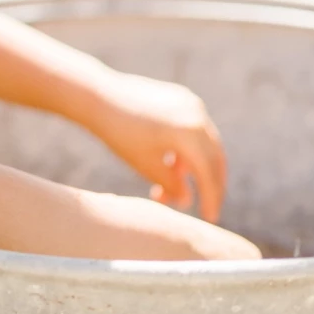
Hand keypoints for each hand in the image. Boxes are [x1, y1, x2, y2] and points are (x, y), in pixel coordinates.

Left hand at [88, 70, 226, 222]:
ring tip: (175, 183)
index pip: (208, 173)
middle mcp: (197, 114)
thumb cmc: (120, 134)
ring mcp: (190, 102)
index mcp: (190, 132)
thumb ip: (172, 185)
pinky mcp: (181, 96)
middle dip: (211, 184)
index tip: (210, 218)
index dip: (211, 198)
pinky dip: (190, 147)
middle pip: (215, 157)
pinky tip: (172, 163)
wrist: (98, 96)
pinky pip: (194, 127)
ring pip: (205, 142)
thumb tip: (188, 199)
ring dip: (197, 166)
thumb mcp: (147, 166)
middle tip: (206, 206)